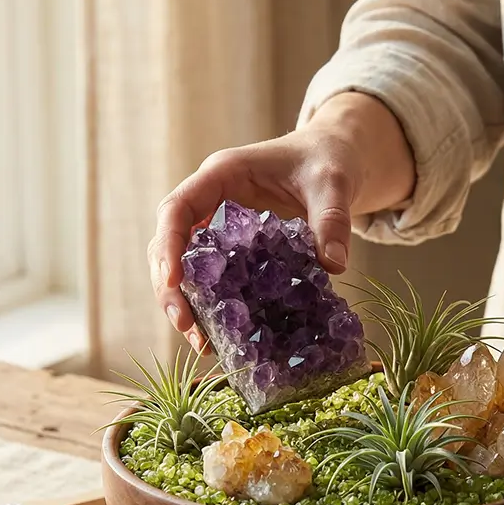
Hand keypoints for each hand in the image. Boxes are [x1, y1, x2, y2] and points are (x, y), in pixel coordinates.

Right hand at [148, 129, 358, 351]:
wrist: (334, 160)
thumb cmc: (327, 160)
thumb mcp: (334, 183)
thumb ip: (332, 219)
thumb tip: (333, 265)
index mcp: (222, 176)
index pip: (177, 209)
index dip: (169, 245)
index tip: (174, 281)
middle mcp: (211, 202)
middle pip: (169, 244)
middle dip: (170, 287)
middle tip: (185, 326)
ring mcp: (218, 228)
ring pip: (185, 267)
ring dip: (187, 305)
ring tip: (203, 345)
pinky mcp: (233, 251)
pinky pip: (213, 279)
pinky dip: (213, 308)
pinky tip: (223, 338)